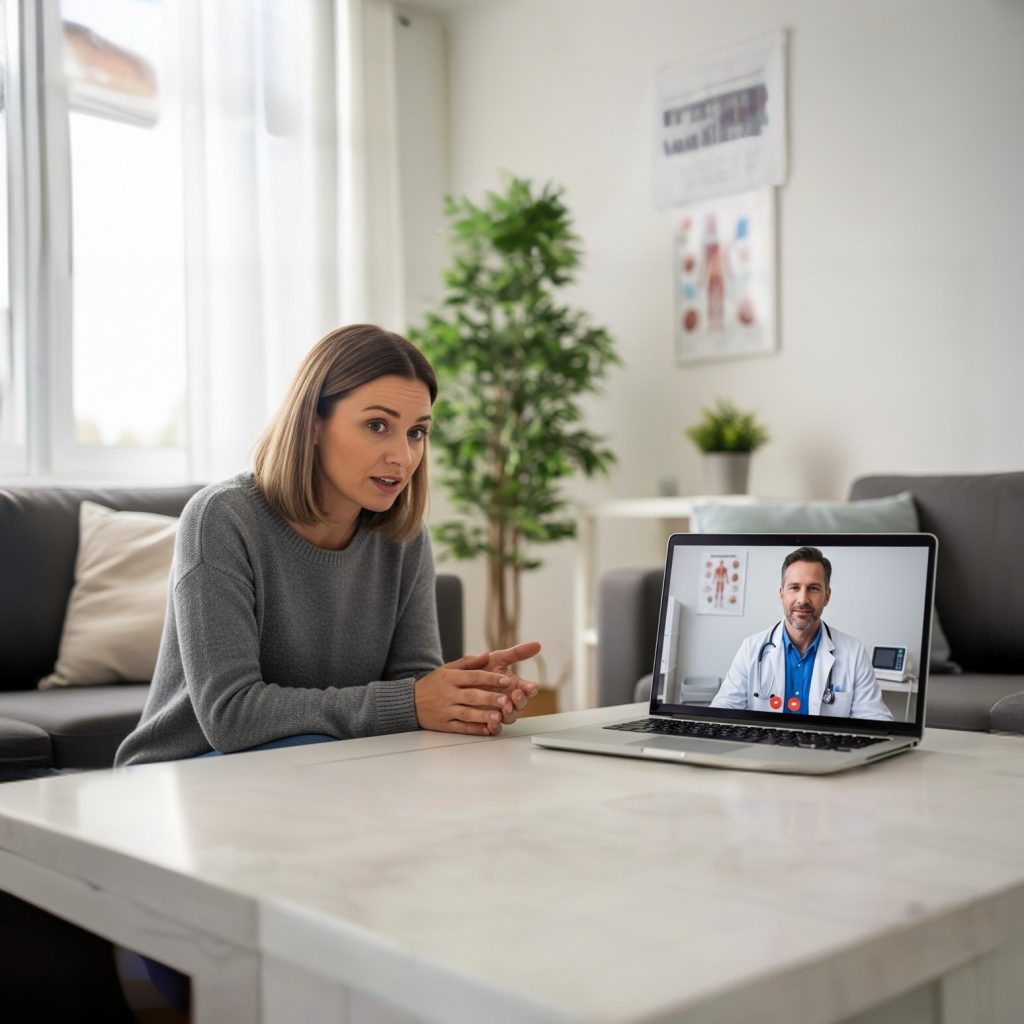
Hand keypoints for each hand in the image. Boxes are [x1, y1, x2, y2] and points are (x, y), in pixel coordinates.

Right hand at [414, 641, 541, 735]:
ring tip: (498, 717)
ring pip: (467, 714)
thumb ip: (467, 663)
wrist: (409, 702)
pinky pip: (461, 728)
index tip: (506, 680)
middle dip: (489, 698)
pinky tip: (487, 730)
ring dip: (483, 715)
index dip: (490, 679)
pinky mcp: (444, 725)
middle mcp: (448, 694)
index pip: (473, 677)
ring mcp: (446, 711)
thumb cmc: (432, 684)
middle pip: (472, 696)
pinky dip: (475, 729)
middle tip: (506, 700)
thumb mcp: (446, 669)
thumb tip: (486, 655)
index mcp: (450, 678)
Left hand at [467, 641, 541, 724]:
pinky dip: (494, 727)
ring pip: (509, 718)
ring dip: (509, 713)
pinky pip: (494, 728)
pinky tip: (491, 722)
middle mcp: (509, 700)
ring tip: (504, 707)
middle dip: (520, 701)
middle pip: (521, 705)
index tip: (531, 687)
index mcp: (514, 686)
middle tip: (515, 695)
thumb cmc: (482, 669)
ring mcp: (499, 711)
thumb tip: (537, 644)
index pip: (528, 689)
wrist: (459, 680)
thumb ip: (516, 653)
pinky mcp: (487, 721)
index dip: (530, 689)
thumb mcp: (498, 658)